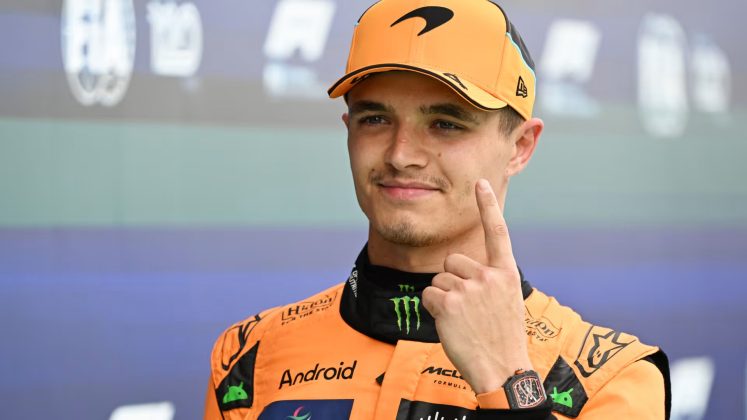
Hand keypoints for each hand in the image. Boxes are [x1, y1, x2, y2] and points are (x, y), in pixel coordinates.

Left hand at [421, 178, 531, 393]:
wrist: (502, 369)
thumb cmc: (502, 337)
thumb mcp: (506, 302)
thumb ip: (490, 280)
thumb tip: (463, 269)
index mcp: (506, 274)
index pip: (498, 232)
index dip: (488, 206)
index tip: (480, 182)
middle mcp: (489, 276)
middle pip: (453, 261)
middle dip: (454, 281)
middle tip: (469, 309)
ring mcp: (469, 289)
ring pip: (439, 279)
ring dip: (444, 298)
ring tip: (463, 320)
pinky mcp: (449, 303)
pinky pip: (428, 295)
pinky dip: (433, 309)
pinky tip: (450, 325)